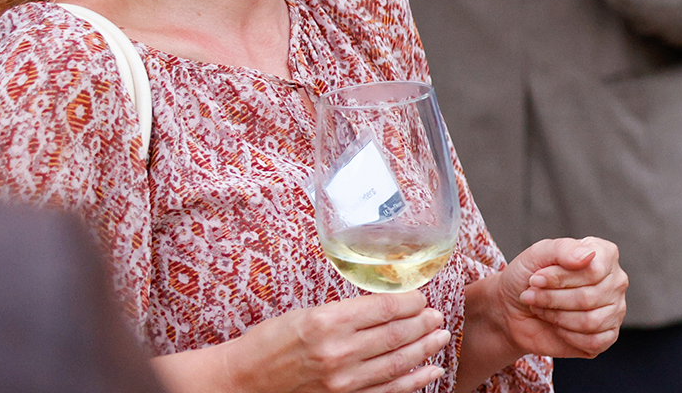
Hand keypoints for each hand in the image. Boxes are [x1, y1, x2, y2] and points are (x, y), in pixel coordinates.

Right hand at [171, 292, 445, 392]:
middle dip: (423, 324)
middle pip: (396, 335)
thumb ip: (346, 311)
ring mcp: (342, 381)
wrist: (241, 381)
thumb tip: (386, 305)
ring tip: (440, 338)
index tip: (420, 298)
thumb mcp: (307, 314)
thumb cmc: (269, 343)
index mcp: (328, 322)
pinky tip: (430, 371)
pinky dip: (413, 381)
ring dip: (424, 349)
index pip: (384, 308)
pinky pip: (388, 392)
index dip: (410, 302)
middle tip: (437, 317)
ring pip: (397, 363)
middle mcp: (338, 352)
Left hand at [483, 236, 627, 358]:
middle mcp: (615, 281)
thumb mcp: (538, 254)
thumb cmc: (529, 277)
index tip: (535, 278)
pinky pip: (594, 341)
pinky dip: (567, 336)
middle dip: (552, 299)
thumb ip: (563, 249)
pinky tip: (557, 327)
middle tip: (531, 296)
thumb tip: (588, 256)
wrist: (514, 309)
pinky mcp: (607, 335)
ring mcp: (614, 309)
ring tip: (541, 310)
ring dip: (557, 318)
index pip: (594, 270)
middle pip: (590, 297)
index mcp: (604, 254)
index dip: (560, 278)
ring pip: (591, 321)